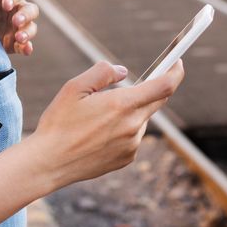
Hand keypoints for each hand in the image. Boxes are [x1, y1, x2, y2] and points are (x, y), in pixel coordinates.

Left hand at [0, 0, 38, 55]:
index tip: (6, 5)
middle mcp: (15, 10)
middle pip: (30, 9)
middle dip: (25, 15)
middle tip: (16, 21)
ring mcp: (16, 27)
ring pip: (31, 27)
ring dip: (28, 32)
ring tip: (19, 37)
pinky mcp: (13, 43)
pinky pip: (24, 45)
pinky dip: (27, 47)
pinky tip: (26, 50)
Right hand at [27, 59, 183, 189]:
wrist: (49, 163)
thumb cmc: (58, 122)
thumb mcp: (74, 87)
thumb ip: (102, 73)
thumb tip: (123, 72)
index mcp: (121, 105)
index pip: (164, 86)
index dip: (175, 72)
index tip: (177, 63)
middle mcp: (132, 126)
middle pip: (155, 102)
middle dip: (149, 91)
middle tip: (129, 87)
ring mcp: (131, 145)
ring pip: (141, 120)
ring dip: (130, 112)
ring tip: (97, 118)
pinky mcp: (126, 158)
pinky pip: (132, 137)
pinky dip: (123, 130)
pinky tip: (98, 134)